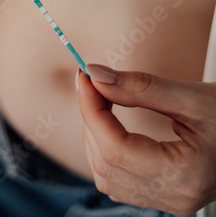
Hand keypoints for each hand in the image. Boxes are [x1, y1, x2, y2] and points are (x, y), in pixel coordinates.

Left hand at [77, 65, 215, 215]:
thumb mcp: (190, 96)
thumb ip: (140, 86)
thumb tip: (96, 75)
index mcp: (184, 175)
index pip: (115, 148)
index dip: (91, 109)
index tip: (85, 78)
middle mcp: (174, 197)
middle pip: (106, 163)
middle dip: (91, 119)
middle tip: (93, 83)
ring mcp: (168, 201)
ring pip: (106, 176)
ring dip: (95, 135)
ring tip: (102, 101)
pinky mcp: (163, 196)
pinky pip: (118, 181)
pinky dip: (105, 150)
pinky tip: (110, 126)